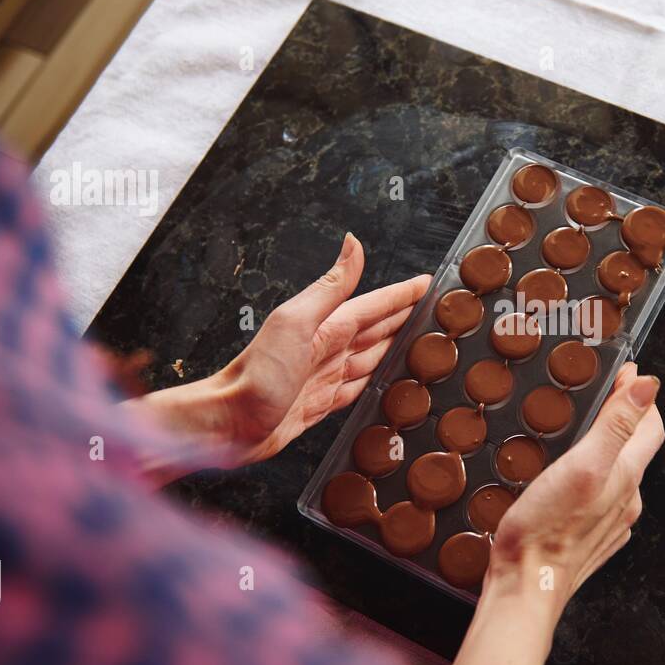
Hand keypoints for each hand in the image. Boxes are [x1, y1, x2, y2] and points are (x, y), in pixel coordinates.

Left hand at [132, 233, 428, 474]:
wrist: (227, 423)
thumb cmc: (257, 374)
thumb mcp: (296, 322)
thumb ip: (329, 286)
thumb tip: (353, 242)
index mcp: (327, 326)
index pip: (375, 305)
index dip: (403, 295)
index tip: (430, 285)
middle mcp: (328, 349)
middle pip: (378, 331)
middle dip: (406, 319)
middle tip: (437, 315)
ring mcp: (325, 377)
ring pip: (373, 359)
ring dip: (396, 350)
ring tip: (422, 345)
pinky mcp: (320, 404)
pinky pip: (359, 389)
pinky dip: (377, 383)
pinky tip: (387, 383)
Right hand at [411, 363, 662, 664]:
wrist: (525, 589)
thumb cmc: (546, 529)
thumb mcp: (583, 465)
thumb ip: (616, 424)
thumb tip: (649, 385)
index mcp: (627, 477)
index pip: (649, 426)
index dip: (639, 396)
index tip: (622, 372)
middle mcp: (625, 501)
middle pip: (634, 449)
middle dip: (622, 419)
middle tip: (599, 395)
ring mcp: (608, 524)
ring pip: (615, 476)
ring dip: (605, 450)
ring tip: (580, 432)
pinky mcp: (588, 540)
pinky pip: (598, 502)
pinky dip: (590, 480)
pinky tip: (567, 479)